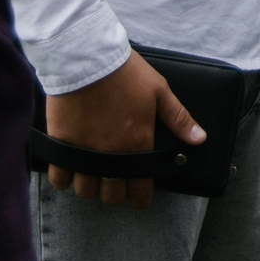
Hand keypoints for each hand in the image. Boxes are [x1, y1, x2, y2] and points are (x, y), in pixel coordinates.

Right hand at [44, 51, 205, 209]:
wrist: (88, 58)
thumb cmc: (126, 73)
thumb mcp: (159, 91)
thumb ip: (179, 119)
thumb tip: (200, 139)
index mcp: (137, 144)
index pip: (140, 189)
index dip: (140, 200)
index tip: (139, 201)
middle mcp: (111, 155)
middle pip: (111, 195)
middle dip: (116, 194)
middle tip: (117, 185)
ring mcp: (84, 152)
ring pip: (85, 190)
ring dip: (91, 188)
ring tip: (95, 178)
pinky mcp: (62, 145)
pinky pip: (59, 177)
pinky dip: (64, 180)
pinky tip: (70, 172)